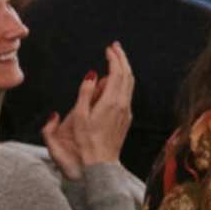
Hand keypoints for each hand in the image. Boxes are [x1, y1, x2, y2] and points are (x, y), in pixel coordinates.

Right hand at [48, 48, 132, 179]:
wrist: (101, 161)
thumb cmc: (86, 140)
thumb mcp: (80, 115)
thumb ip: (86, 93)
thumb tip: (92, 75)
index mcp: (112, 102)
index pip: (117, 73)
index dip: (114, 58)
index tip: (109, 48)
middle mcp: (123, 104)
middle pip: (127, 75)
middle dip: (122, 59)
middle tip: (115, 47)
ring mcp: (126, 111)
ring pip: (130, 84)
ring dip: (124, 69)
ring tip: (116, 58)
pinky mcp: (126, 117)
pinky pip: (127, 93)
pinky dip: (123, 80)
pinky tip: (115, 79)